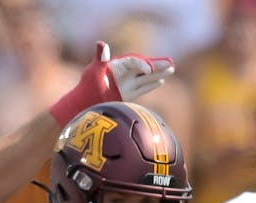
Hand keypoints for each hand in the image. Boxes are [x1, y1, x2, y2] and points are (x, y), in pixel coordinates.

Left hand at [49, 41, 174, 125]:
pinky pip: (142, 87)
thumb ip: (100, 58)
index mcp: (116, 65)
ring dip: (158, 74)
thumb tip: (102, 44)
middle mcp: (123, 73)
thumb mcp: (94, 72)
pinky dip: (151, 84)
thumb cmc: (87, 87)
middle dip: (157, 65)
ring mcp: (126, 83)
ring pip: (146, 77)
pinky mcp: (127, 94)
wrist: (83, 105)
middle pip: (143, 67)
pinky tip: (161, 81)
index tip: (149, 69)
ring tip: (172, 69)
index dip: (142, 64)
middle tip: (171, 63)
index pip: (133, 62)